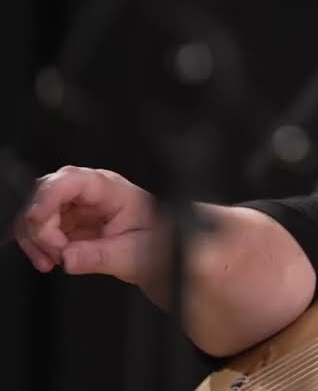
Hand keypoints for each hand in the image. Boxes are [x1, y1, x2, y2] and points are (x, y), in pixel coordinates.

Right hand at [12, 166, 163, 286]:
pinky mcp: (66, 218)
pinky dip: (35, 244)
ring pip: (35, 209)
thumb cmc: (154, 244)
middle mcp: (90, 190)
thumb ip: (99, 256)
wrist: (160, 250)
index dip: (48, 196)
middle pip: (45, 193)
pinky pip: (38, 226)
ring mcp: (76, 202)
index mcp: (112, 189)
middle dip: (40, 226)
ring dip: (34, 238)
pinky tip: (48, 260)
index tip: (37, 222)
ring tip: (51, 261)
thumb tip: (67, 257)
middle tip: (56, 254)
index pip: (72, 179)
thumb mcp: (132, 254)